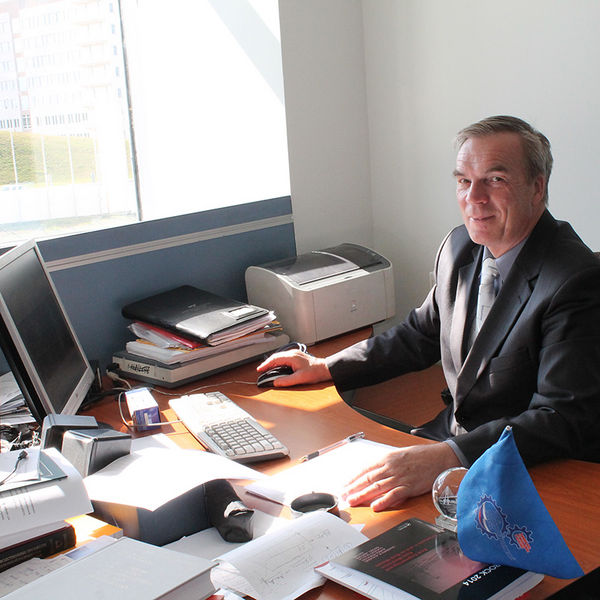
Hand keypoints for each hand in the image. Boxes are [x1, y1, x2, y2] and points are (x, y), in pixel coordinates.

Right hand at [256, 350, 331, 386]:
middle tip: (261, 370)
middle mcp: (293, 353)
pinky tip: (277, 367)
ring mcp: (295, 354)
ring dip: (273, 363)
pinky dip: (278, 363)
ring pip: (280, 357)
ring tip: (267, 369)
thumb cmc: (315, 372)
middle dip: (267, 363)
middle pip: (276, 357)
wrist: (325, 369)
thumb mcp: (300, 378)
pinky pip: (284, 358)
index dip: (266, 364)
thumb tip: (276, 382)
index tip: (260, 369)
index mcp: (292, 357)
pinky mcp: (297, 357)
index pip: (275, 359)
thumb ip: (286, 381)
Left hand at [342, 442, 460, 510]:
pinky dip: (384, 501)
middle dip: (354, 488)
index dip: (354, 478)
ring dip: (363, 495)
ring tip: (353, 501)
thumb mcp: (401, 455)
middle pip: (369, 479)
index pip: (366, 469)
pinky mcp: (410, 486)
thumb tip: (376, 472)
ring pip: (377, 487)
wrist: (441, 457)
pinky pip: (394, 495)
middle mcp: (391, 467)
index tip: (345, 485)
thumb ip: (388, 464)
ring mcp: (400, 477)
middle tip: (344, 496)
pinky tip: (375, 506)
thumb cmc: (422, 456)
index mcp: (388, 458)